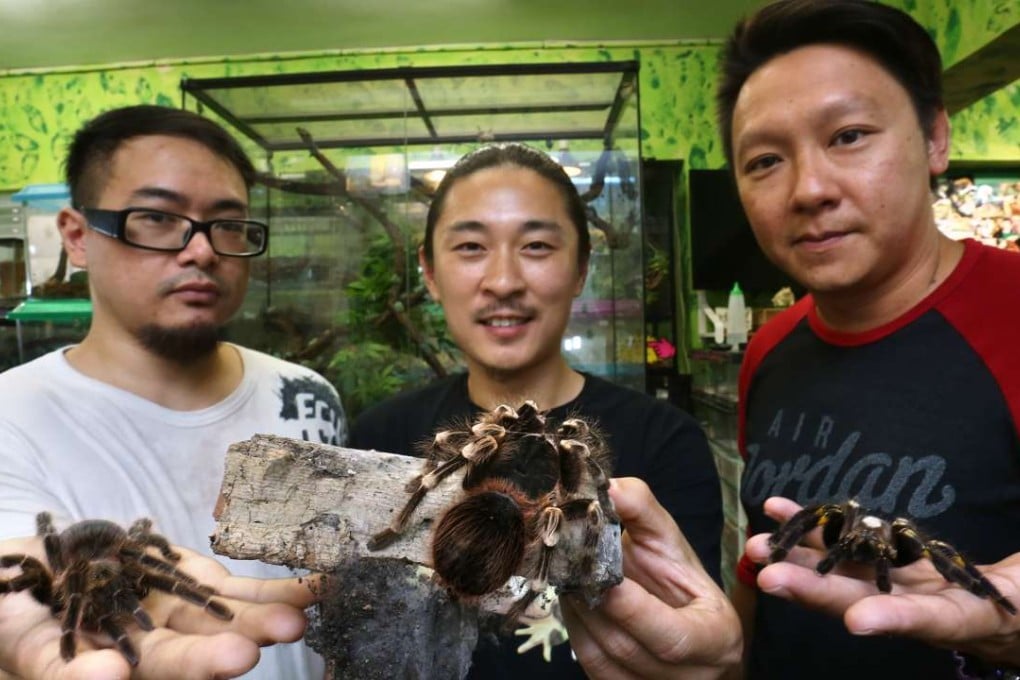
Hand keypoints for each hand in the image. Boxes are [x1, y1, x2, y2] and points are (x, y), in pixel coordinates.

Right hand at [0, 535, 318, 679]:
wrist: (37, 564)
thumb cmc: (15, 611)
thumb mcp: (22, 637)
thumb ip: (58, 663)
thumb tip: (108, 676)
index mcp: (104, 665)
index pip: (131, 672)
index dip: (158, 668)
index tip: (162, 666)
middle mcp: (144, 647)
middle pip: (184, 654)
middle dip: (218, 653)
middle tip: (256, 648)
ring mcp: (172, 614)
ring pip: (220, 623)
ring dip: (259, 620)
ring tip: (295, 620)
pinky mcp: (192, 581)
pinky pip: (236, 591)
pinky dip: (272, 591)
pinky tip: (311, 592)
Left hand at [561, 477, 740, 678]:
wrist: (682, 619)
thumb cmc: (680, 580)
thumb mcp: (670, 540)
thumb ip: (641, 509)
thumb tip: (608, 486)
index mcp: (716, 638)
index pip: (673, 638)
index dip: (633, 611)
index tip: (604, 576)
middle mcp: (691, 676)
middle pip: (628, 648)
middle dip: (593, 604)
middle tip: (569, 563)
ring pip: (602, 659)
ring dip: (577, 614)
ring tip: (567, 575)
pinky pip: (590, 666)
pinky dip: (575, 630)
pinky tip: (572, 599)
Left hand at [746, 497, 1019, 667]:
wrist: (1011, 602)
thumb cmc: (1013, 600)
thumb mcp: (1006, 599)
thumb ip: (999, 595)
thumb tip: (991, 586)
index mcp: (960, 619)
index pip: (929, 621)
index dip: (896, 619)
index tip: (859, 621)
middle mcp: (918, 607)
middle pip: (862, 600)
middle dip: (814, 589)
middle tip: (768, 577)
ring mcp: (898, 586)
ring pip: (842, 573)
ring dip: (798, 557)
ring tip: (757, 541)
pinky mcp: (885, 562)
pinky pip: (845, 546)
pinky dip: (812, 527)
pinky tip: (777, 508)